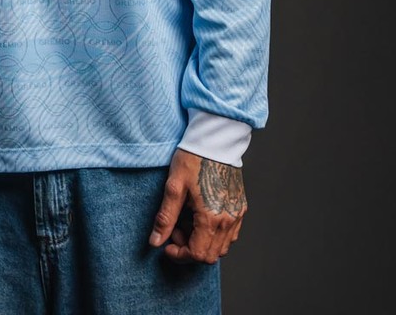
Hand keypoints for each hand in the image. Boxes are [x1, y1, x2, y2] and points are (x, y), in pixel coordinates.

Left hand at [149, 148, 246, 263]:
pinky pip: (230, 234)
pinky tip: (201, 217)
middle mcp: (228, 221)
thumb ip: (165, 218)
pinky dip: (215, 235)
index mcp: (211, 218)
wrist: (215, 141)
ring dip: (202, 243)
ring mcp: (237, 215)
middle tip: (175, 230)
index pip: (197, 254)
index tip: (167, 245)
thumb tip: (155, 241)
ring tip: (187, 221)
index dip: (179, 255)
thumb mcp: (173, 187)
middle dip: (189, 249)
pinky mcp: (240, 208)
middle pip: (210, 255)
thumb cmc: (193, 159)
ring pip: (221, 247)